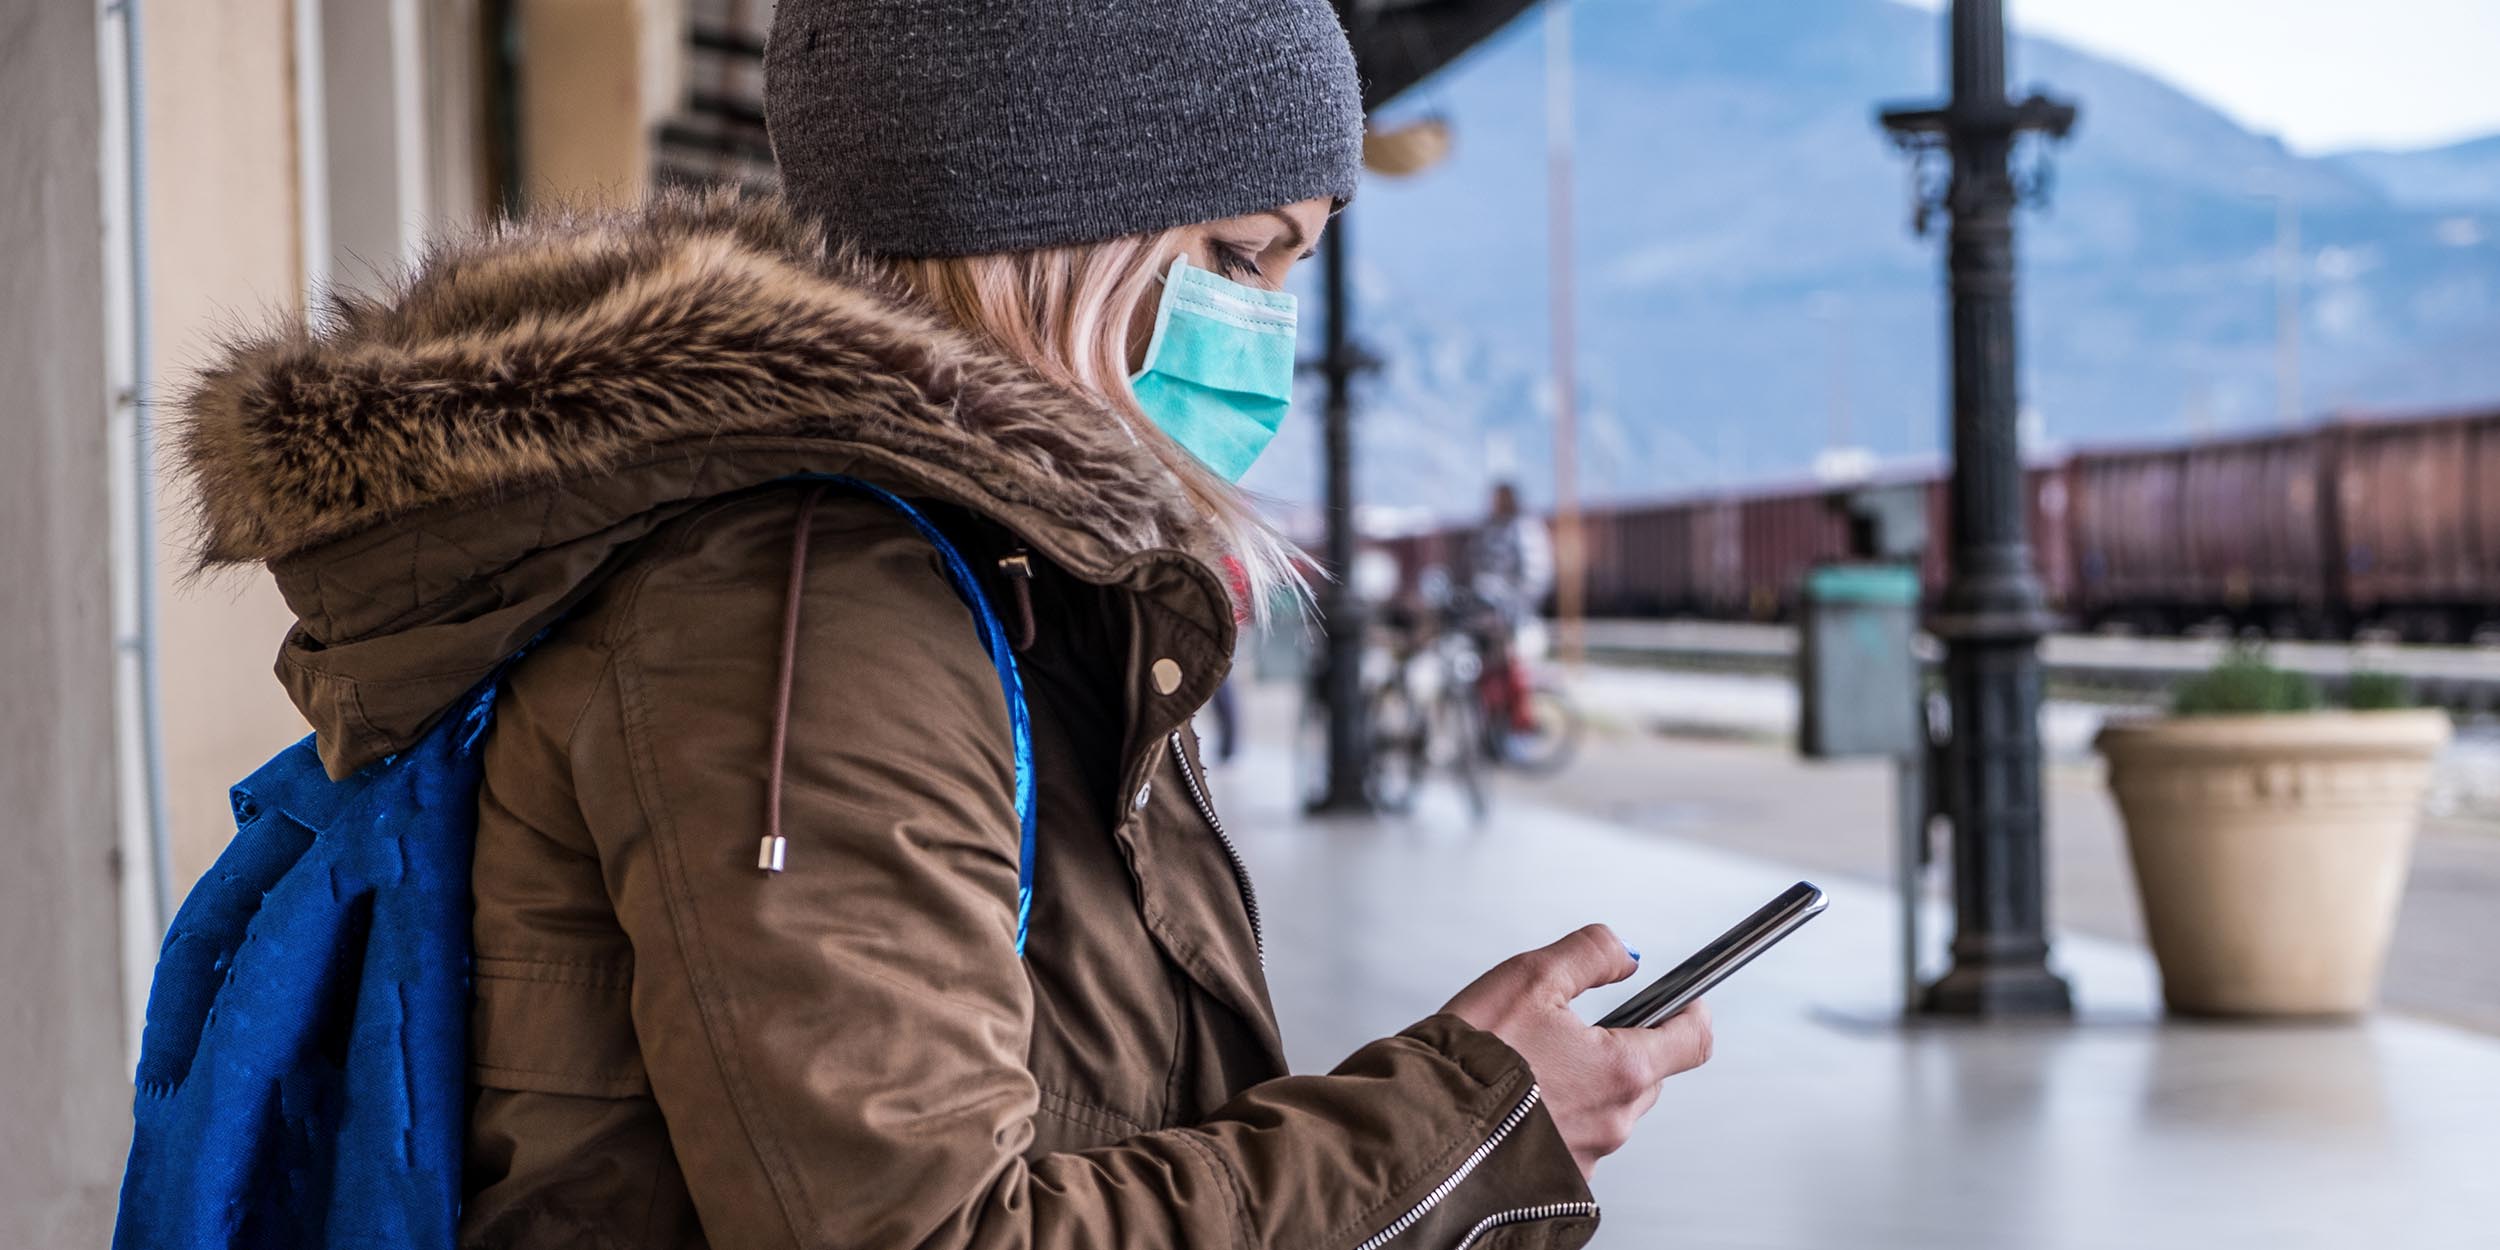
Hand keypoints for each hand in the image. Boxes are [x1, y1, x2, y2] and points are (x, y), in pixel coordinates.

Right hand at [1442, 924, 1713, 1178]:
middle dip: (1621, 1047)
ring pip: (1609, 1108)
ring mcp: (1590, 1156)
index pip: (1692, 1040)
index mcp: (1621, 1070)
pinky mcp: (1560, 1181)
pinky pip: (1576, 1139)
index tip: (1685, 1000)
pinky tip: (1522, 1100)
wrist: (1422, 1128)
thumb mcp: (1529, 976)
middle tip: (1573, 1029)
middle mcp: (1614, 1120)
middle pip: (1647, 1075)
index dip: (1691, 1012)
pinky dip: (1559, 1116)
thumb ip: (1589, 954)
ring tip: (1533, 1064)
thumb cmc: (1471, 1058)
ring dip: (1586, 1083)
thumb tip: (1624, 955)